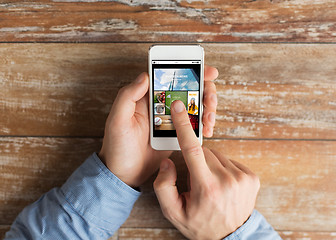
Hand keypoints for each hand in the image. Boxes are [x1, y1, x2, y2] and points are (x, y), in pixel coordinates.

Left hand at [99, 66, 217, 187]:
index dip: (190, 71)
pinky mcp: (177, 134)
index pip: (170, 78)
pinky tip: (206, 130)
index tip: (206, 72)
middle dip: (205, 91)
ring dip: (207, 108)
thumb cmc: (117, 147)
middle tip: (209, 101)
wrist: (125, 174)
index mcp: (147, 98)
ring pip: (195, 106)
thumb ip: (127, 96)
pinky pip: (194, 124)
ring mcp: (171, 120)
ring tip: (208, 120)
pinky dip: (204, 124)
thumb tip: (145, 76)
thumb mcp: (117, 120)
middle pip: (188, 89)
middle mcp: (161, 105)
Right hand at [153, 100, 259, 238]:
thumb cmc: (200, 224)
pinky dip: (222, 167)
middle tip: (196, 180)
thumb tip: (169, 161)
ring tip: (210, 184)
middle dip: (196, 160)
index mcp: (207, 187)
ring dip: (209, 164)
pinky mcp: (252, 177)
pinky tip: (221, 183)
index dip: (184, 126)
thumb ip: (164, 186)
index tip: (179, 107)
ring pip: (217, 155)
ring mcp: (243, 177)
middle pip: (204, 152)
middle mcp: (227, 180)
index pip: (192, 150)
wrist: (231, 237)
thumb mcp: (173, 212)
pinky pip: (229, 160)